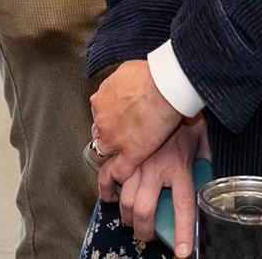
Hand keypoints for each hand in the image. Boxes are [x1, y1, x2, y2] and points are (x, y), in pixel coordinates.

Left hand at [90, 60, 182, 185]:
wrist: (163, 86)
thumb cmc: (152, 74)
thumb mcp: (129, 70)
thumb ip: (124, 79)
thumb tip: (128, 79)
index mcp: (101, 100)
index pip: (99, 118)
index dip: (108, 125)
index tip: (114, 128)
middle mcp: (102, 120)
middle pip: (98, 138)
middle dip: (106, 143)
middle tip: (116, 148)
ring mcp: (114, 139)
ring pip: (103, 156)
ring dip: (109, 163)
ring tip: (113, 173)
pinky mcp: (128, 154)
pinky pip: (116, 173)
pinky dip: (114, 183)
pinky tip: (114, 190)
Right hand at [106, 117, 206, 255]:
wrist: (165, 82)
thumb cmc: (185, 106)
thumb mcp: (201, 134)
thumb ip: (203, 153)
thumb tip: (208, 163)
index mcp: (179, 167)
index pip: (183, 207)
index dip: (181, 232)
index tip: (181, 253)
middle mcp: (155, 169)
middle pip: (144, 211)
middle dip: (143, 230)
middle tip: (144, 234)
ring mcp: (135, 159)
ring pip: (124, 199)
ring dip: (125, 213)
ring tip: (128, 217)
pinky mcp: (120, 149)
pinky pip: (106, 173)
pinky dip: (105, 186)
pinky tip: (107, 193)